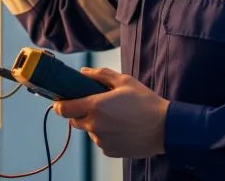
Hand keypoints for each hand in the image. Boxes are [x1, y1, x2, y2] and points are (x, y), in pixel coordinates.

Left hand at [54, 68, 169, 158]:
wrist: (164, 128)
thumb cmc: (146, 103)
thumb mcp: (125, 81)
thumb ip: (101, 75)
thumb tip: (83, 72)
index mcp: (95, 106)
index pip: (62, 109)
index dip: (60, 104)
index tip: (63, 100)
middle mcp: (94, 126)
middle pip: (74, 120)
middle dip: (81, 112)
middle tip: (98, 105)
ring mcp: (101, 140)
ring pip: (89, 130)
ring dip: (95, 123)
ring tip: (116, 117)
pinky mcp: (109, 151)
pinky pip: (101, 140)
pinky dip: (106, 134)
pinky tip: (122, 127)